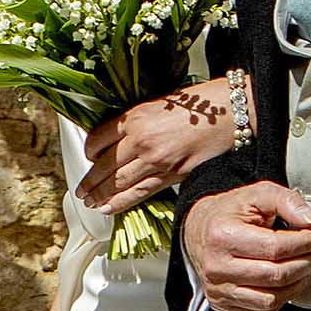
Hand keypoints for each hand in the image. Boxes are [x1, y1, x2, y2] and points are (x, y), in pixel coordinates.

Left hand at [78, 78, 237, 214]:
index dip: (90, 150)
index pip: (98, 138)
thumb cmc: (199, 103)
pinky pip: (138, 192)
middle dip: (90, 180)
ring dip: (100, 194)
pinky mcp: (170, 175)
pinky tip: (108, 208)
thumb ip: (137, 121)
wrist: (230, 111)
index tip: (89, 156)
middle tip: (81, 190)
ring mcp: (154, 160)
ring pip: (117, 183)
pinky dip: (120, 202)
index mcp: (134, 117)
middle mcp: (140, 140)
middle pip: (104, 165)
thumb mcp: (159, 102)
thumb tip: (120, 137)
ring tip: (89, 201)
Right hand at [184, 182, 310, 310]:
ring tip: (305, 264)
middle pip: (276, 275)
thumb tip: (310, 220)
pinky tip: (288, 280)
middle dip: (307, 262)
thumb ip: (286, 201)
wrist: (198, 230)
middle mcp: (217, 267)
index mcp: (222, 236)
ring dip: (298, 282)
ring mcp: (219, 289)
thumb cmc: (229, 213)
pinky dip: (282, 298)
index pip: (275, 247)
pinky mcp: (224, 305)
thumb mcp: (257, 194)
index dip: (305, 242)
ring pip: (272, 299)